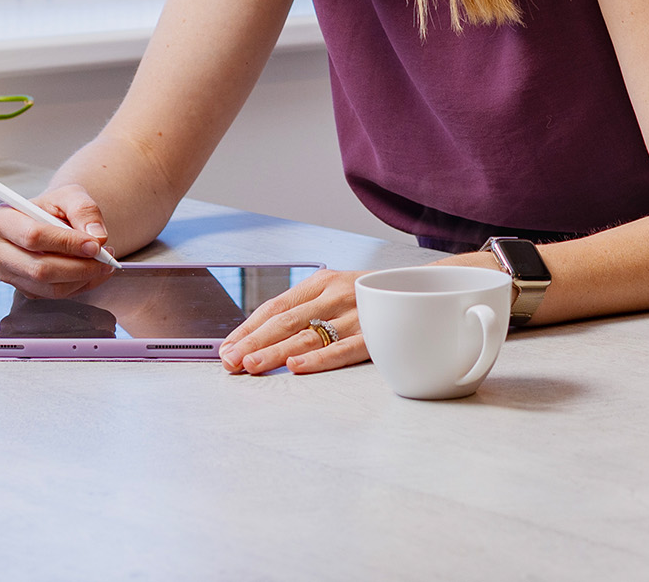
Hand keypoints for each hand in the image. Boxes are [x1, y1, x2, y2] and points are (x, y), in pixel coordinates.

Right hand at [0, 184, 115, 299]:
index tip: (95, 244)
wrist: (51, 220)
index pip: (33, 236)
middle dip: (78, 266)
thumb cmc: (56, 206)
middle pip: (39, 268)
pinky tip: (93, 271)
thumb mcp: (71, 195)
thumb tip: (97, 236)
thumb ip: (85, 210)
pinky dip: (80, 285)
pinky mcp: (23, 289)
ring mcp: (8, 274)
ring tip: (104, 261)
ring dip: (83, 278)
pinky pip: (55, 295)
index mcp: (1, 220)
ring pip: (49, 287)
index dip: (66, 243)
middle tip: (105, 257)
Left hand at [219, 268, 367, 374]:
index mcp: (322, 281)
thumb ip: (307, 309)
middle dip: (254, 342)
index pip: (276, 305)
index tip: (226, 347)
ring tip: (251, 366)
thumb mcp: (336, 291)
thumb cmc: (370, 297)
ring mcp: (355, 314)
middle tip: (230, 361)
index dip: (248, 327)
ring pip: (308, 336)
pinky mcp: (375, 335)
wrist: (423, 288)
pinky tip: (296, 366)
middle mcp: (335, 295)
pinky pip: (342, 350)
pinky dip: (318, 359)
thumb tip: (261, 337)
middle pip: (286, 320)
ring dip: (275, 352)